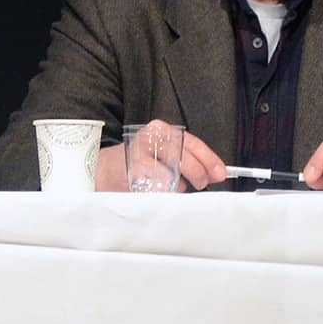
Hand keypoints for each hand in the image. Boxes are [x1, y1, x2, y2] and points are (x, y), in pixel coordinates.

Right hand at [91, 130, 226, 191]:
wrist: (103, 170)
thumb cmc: (138, 163)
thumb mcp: (164, 154)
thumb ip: (188, 160)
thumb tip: (214, 173)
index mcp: (161, 130)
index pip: (191, 143)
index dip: (208, 159)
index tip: (220, 172)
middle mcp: (150, 139)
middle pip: (184, 159)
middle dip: (197, 174)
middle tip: (200, 183)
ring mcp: (139, 155)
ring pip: (172, 176)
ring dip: (175, 186)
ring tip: (166, 184)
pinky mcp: (132, 173)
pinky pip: (157, 188)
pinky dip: (161, 193)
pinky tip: (153, 189)